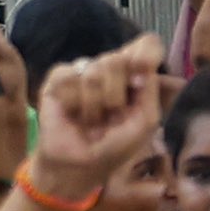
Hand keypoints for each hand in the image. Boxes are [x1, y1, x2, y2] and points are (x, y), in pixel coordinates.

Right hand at [30, 36, 167, 197]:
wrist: (78, 167)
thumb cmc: (115, 145)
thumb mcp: (145, 122)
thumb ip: (151, 91)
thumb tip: (143, 66)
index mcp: (136, 73)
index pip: (147, 44)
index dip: (145, 52)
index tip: (142, 69)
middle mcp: (111, 67)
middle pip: (117, 59)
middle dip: (115, 95)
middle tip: (111, 117)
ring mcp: (84, 71)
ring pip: (93, 69)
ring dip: (94, 105)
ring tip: (91, 122)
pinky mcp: (58, 79)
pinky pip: (67, 77)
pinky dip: (72, 102)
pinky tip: (72, 114)